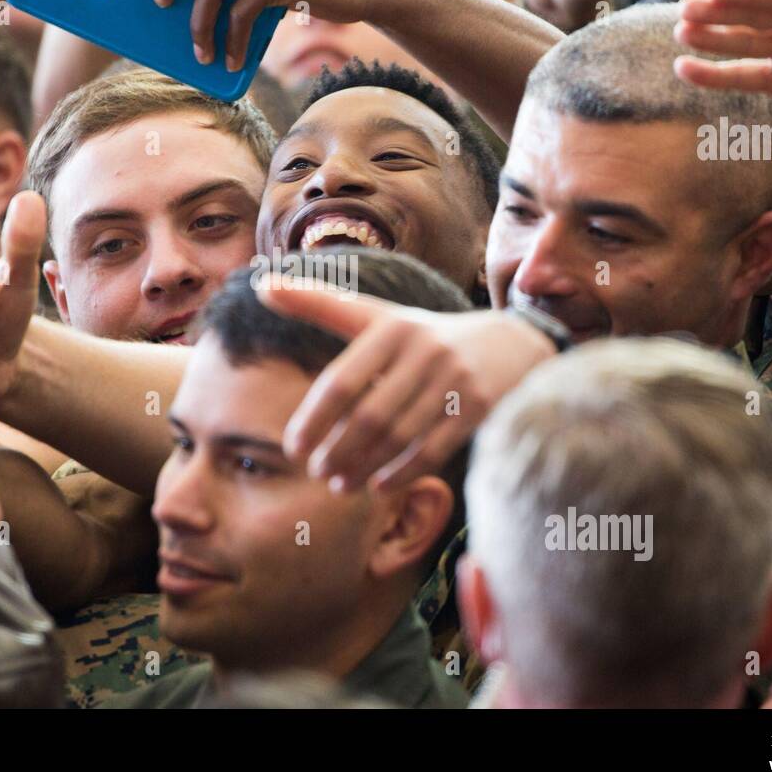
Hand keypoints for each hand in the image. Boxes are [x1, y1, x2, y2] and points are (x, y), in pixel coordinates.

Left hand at [256, 284, 556, 490]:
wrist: (510, 343)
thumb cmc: (423, 335)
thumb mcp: (375, 315)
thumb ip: (319, 303)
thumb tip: (261, 285)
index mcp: (391, 327)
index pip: (341, 381)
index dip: (313, 420)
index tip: (293, 449)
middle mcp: (424, 350)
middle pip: (370, 416)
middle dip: (339, 451)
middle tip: (318, 473)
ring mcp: (456, 379)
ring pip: (400, 437)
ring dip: (365, 467)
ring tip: (341, 485)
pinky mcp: (480, 406)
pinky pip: (433, 449)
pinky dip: (403, 472)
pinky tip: (379, 486)